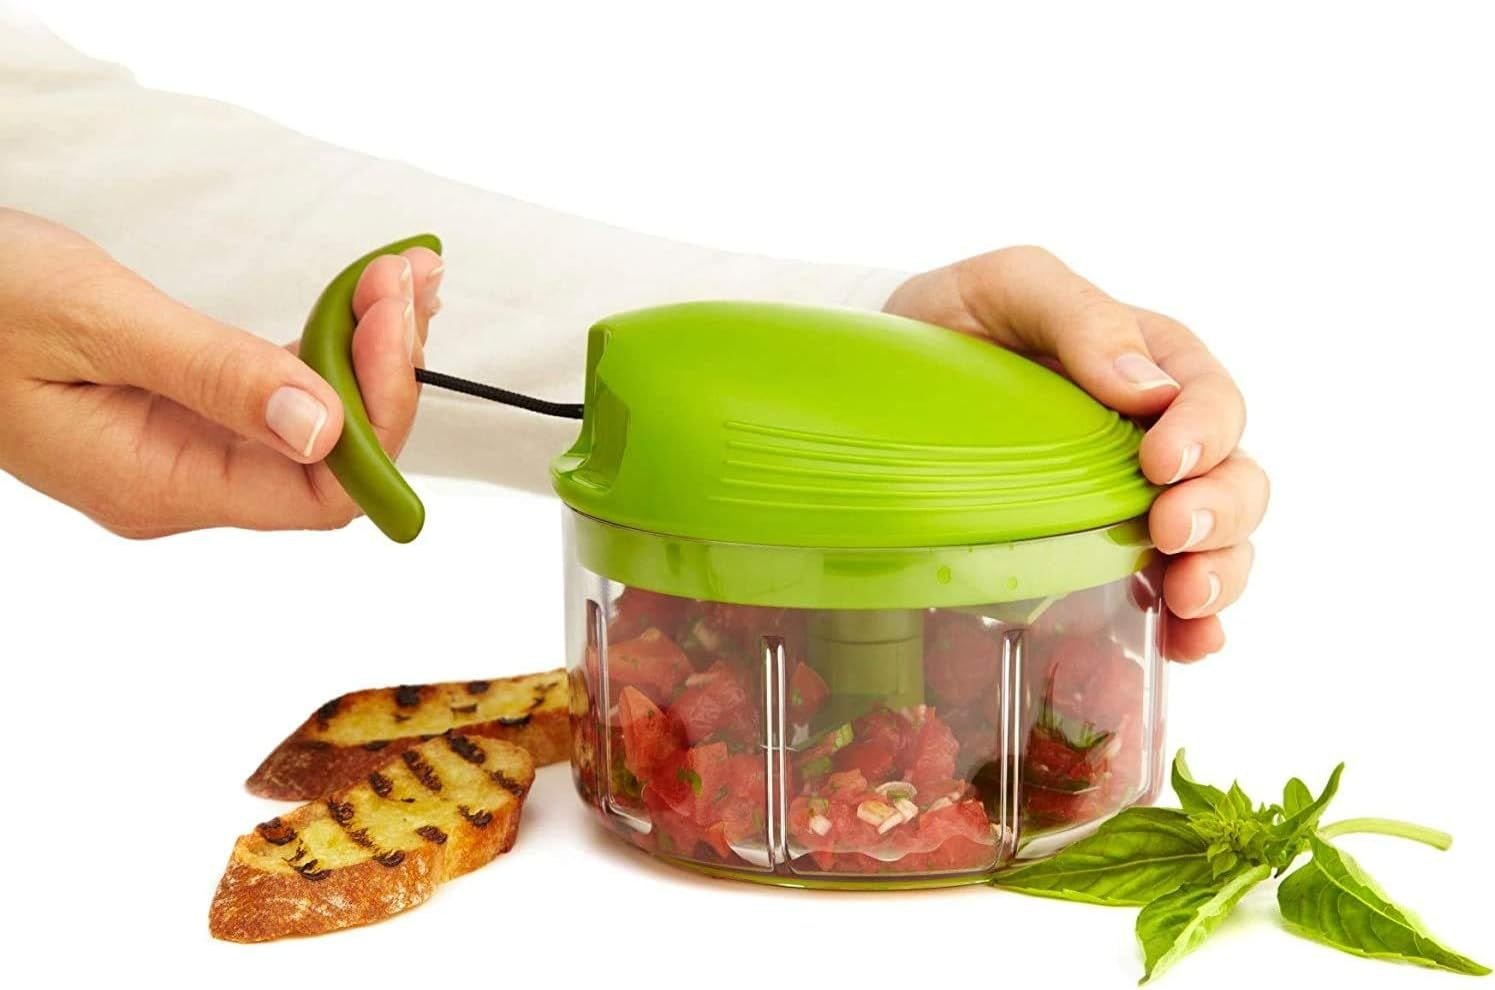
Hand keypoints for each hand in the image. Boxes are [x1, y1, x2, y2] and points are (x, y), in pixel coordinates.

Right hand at [0, 209, 442, 537]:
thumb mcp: (95, 323)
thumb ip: (213, 375)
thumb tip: (322, 425)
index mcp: (160, 484)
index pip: (322, 492)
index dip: (378, 414)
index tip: (391, 319)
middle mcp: (184, 481)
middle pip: (333, 457)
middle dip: (384, 367)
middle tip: (405, 275)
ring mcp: (187, 448)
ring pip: (317, 418)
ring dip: (367, 345)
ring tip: (402, 272)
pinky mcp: (186, 408)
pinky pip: (281, 387)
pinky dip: (327, 338)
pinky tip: (360, 293)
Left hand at [885, 246, 1267, 661]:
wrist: (891, 386)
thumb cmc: (955, 322)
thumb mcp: (1007, 287)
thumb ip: (1079, 316)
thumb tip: (1145, 387)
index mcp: (1153, 363)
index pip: (1211, 399)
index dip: (1204, 433)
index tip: (1161, 462)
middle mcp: (1161, 436)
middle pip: (1234, 478)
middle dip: (1220, 513)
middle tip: (1172, 534)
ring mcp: (1138, 501)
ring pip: (1221, 542)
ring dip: (1220, 574)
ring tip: (1187, 600)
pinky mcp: (1105, 554)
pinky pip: (1167, 595)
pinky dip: (1190, 626)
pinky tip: (1184, 645)